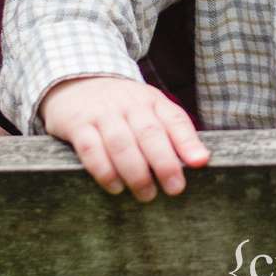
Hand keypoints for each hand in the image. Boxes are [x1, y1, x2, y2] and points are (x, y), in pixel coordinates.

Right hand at [40, 75, 207, 201]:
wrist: (75, 81)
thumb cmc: (120, 106)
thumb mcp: (148, 109)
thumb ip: (172, 132)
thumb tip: (200, 160)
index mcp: (152, 100)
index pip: (174, 119)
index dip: (188, 142)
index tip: (200, 163)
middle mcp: (129, 104)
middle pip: (149, 133)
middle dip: (164, 163)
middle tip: (175, 189)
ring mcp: (102, 113)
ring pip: (121, 143)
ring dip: (135, 172)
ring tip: (146, 194)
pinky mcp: (77, 124)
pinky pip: (91, 149)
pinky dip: (104, 171)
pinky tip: (115, 187)